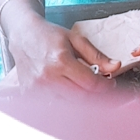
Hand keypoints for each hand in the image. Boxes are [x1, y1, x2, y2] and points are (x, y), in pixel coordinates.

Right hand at [4, 13, 120, 94]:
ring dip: (79, 98)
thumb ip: (96, 55)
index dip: (105, 86)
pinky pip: (53, 104)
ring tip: (82, 85)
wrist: (23, 34)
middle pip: (80, 98)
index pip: (90, 83)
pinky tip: (67, 89)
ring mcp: (37, 89)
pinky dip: (64, 100)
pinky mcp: (29, 94)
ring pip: (67, 104)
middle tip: (100, 87)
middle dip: (95, 95)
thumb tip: (115, 67)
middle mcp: (48, 78)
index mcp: (61, 61)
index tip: (111, 84)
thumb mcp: (76, 39)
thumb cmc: (49, 35)